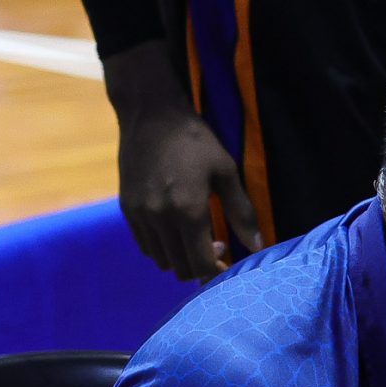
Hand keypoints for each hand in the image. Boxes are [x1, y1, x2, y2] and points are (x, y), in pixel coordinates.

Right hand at [119, 103, 260, 281]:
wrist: (151, 115)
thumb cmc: (195, 140)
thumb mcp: (226, 172)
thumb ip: (241, 212)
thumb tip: (258, 246)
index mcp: (188, 211)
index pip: (200, 263)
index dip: (216, 271)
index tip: (227, 261)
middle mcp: (160, 218)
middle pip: (180, 267)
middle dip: (201, 266)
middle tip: (215, 245)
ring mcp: (140, 215)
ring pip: (161, 260)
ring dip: (180, 258)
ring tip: (194, 237)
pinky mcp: (127, 209)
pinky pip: (145, 245)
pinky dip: (162, 248)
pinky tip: (174, 230)